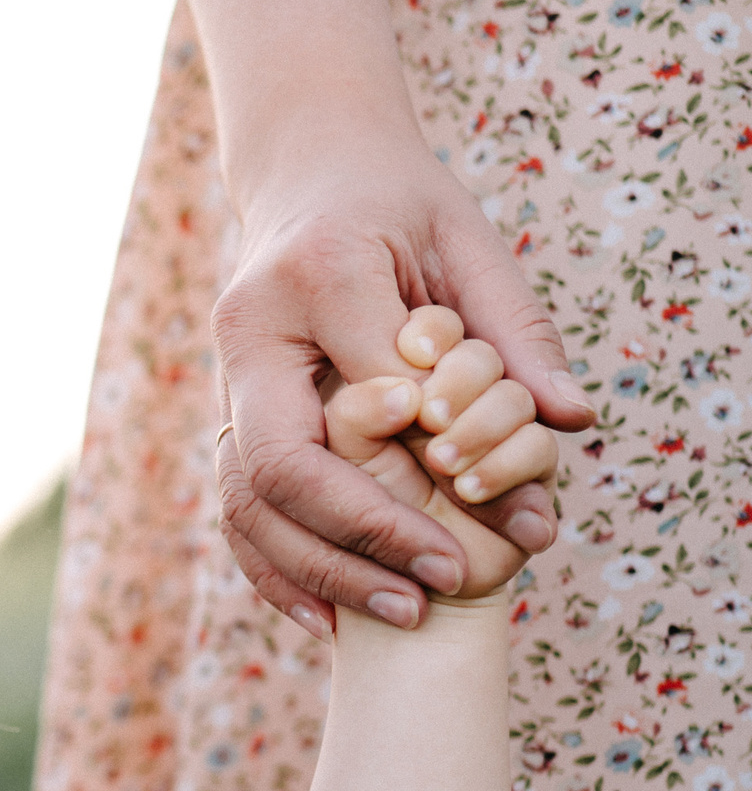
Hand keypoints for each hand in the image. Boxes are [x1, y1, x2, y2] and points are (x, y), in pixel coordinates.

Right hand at [211, 133, 590, 636]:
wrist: (307, 174)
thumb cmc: (399, 205)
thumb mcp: (469, 243)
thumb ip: (515, 331)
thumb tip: (569, 422)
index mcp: (316, 275)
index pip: (369, 393)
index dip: (430, 466)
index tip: (496, 519)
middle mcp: (249, 333)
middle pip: (281, 465)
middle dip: (359, 539)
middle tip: (434, 589)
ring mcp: (222, 378)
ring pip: (244, 500)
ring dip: (316, 570)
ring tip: (398, 612)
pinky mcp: (221, 413)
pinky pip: (232, 507)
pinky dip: (273, 568)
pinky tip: (325, 616)